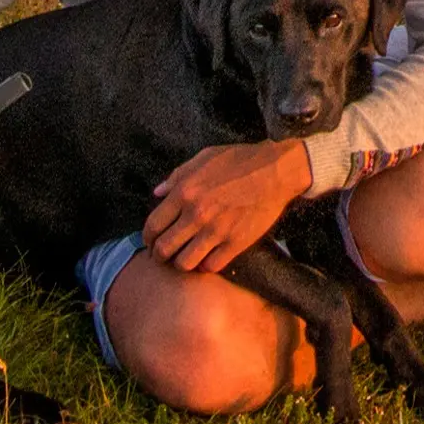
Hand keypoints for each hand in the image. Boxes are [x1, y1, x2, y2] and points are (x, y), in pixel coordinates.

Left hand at [144, 138, 312, 274]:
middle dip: (159, 255)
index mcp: (184, 192)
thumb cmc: (239, 160)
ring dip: (181, 263)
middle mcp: (196, 214)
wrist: (276, 171)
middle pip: (164, 249)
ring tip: (185, 259)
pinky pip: (211, 266)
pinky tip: (207, 258)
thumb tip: (157, 193)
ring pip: (184, 263)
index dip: (147, 238)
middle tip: (163, 255)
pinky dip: (206, 266)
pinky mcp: (236, 243)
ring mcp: (216, 231)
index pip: (153, 225)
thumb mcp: (203, 158)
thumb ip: (177, 176)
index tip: (150, 241)